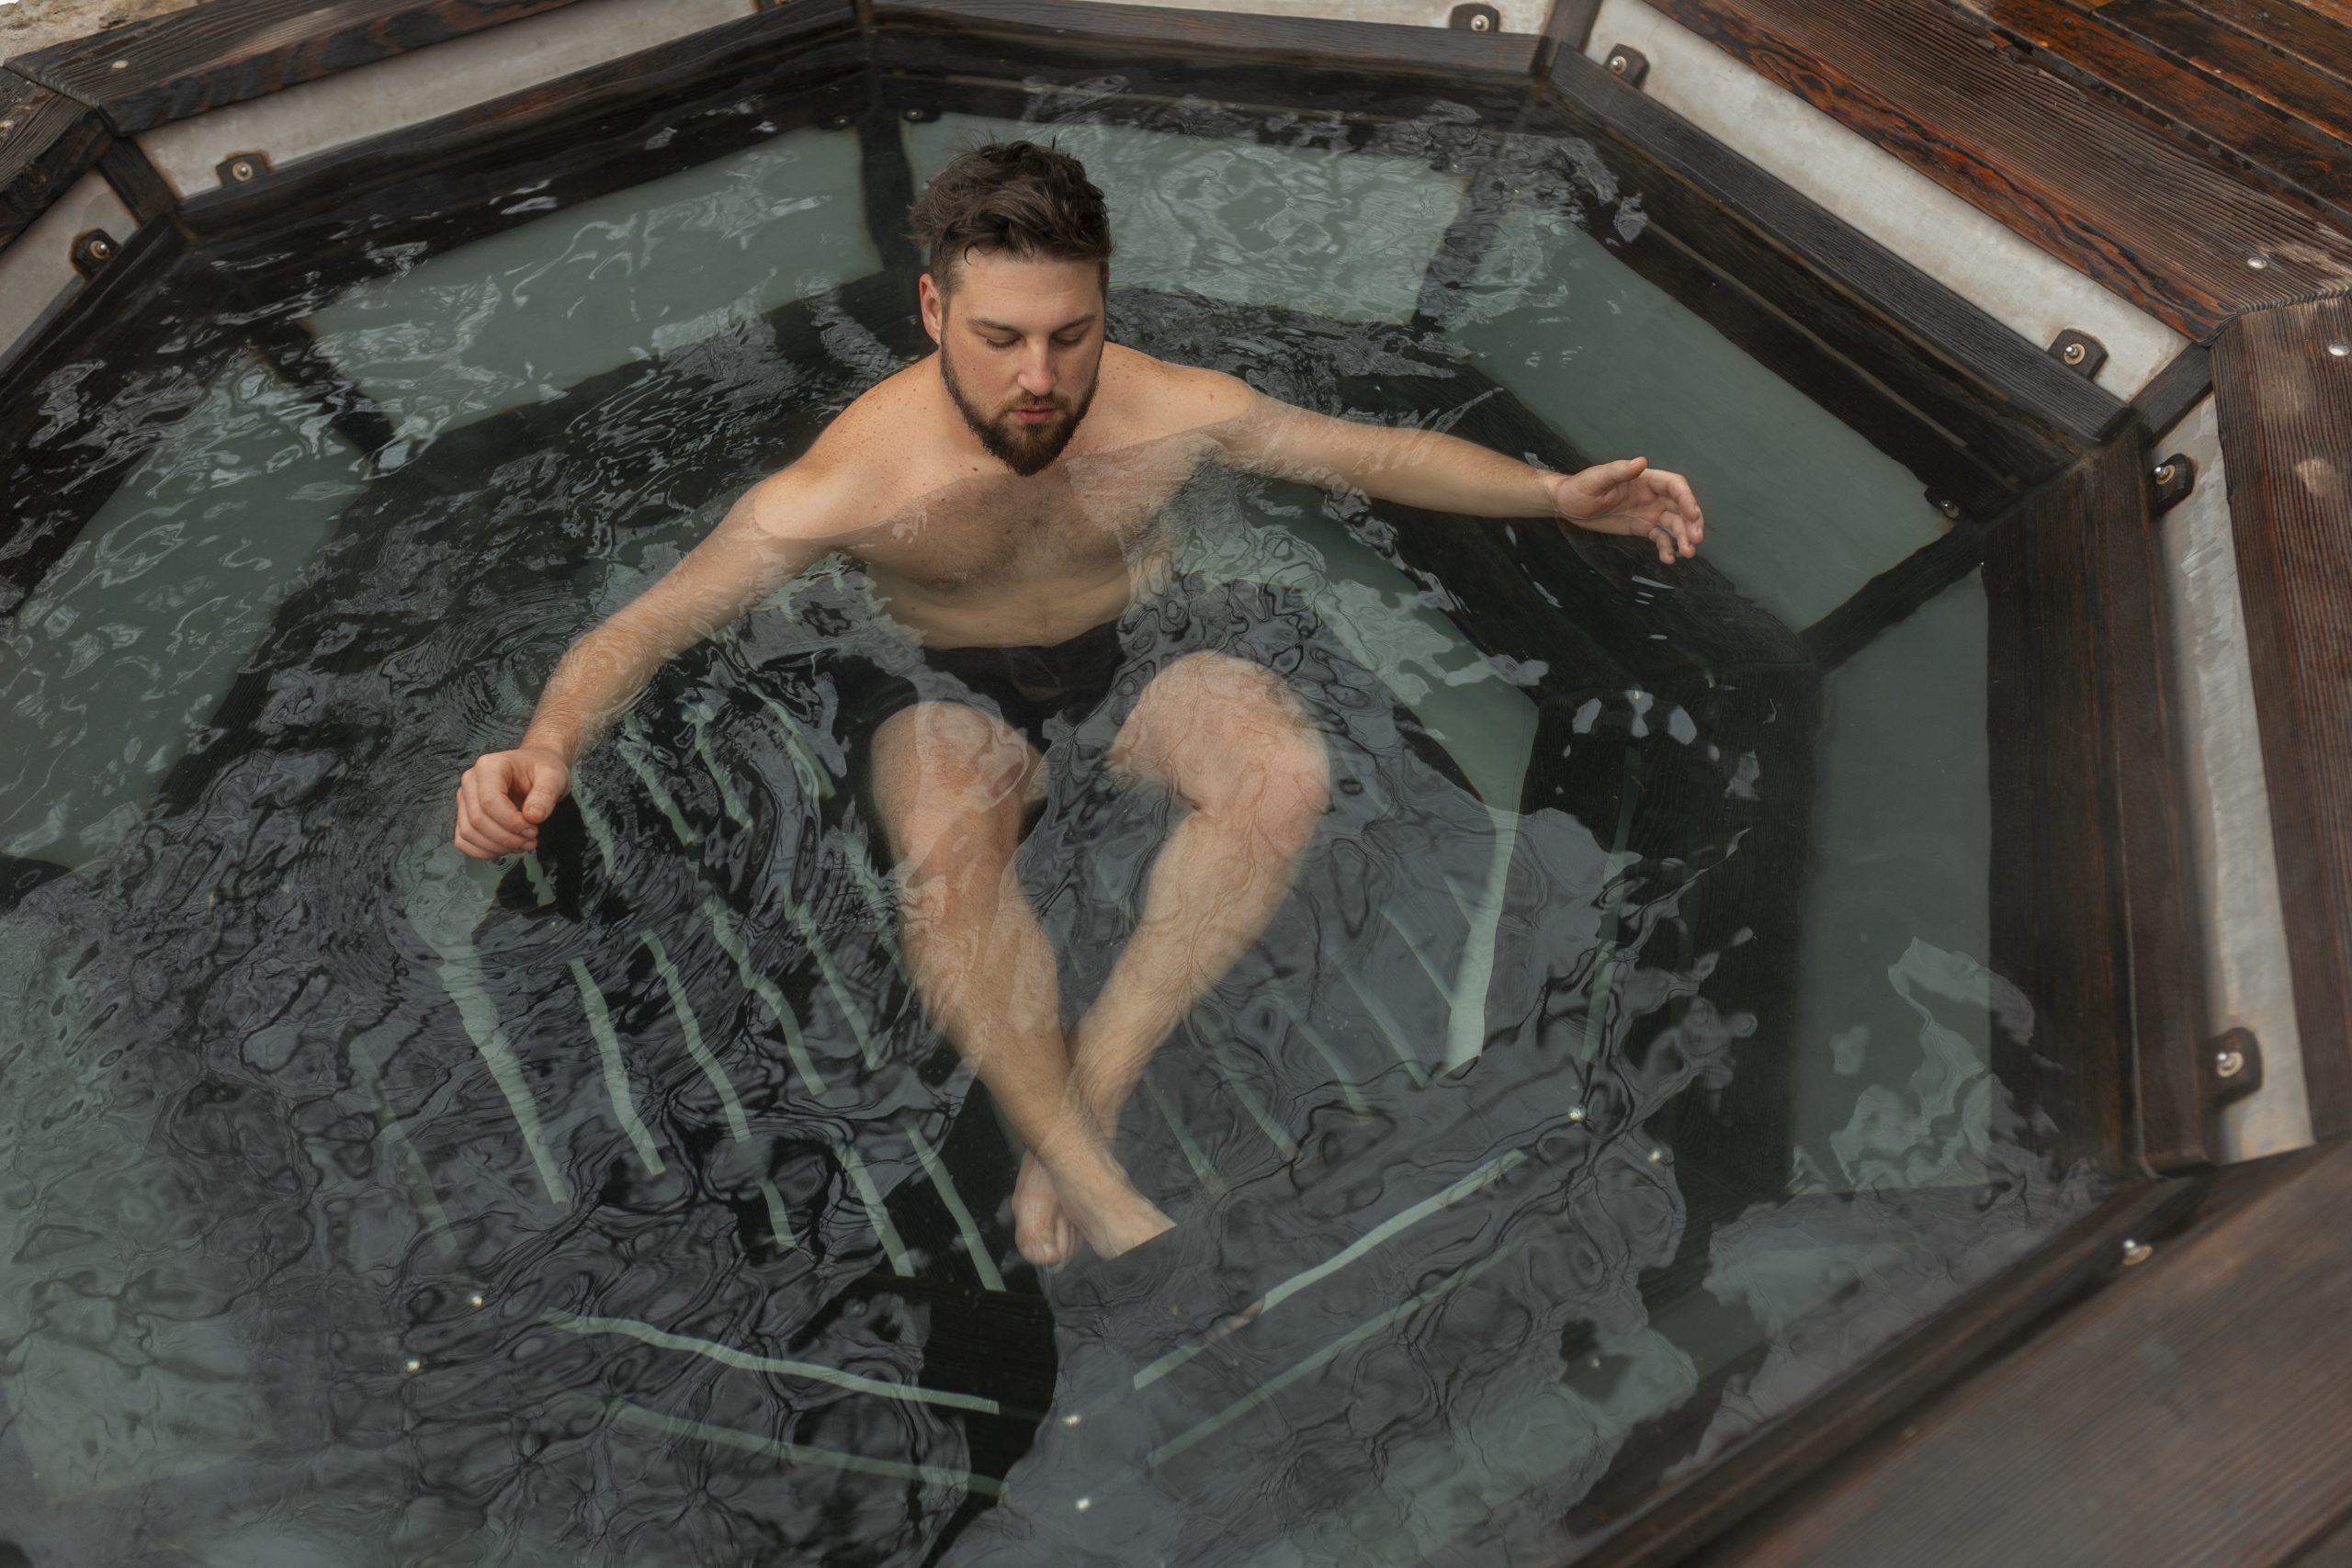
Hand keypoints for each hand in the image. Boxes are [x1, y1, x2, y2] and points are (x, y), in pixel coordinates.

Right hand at [452, 746, 569, 858]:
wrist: (536, 769)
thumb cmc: (541, 769)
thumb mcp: (553, 777)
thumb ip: (545, 795)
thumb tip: (532, 817)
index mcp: (489, 767)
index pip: (489, 802)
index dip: (511, 823)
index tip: (533, 829)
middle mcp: (471, 781)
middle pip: (477, 820)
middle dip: (507, 838)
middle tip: (531, 839)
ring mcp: (465, 799)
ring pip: (468, 833)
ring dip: (497, 847)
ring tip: (522, 843)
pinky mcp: (465, 815)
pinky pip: (464, 840)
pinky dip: (484, 851)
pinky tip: (506, 848)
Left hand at [1550, 457, 1703, 564]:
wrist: (1567, 505)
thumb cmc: (1580, 488)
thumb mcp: (1597, 478)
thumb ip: (1619, 471)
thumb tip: (1641, 462)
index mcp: (1645, 479)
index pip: (1674, 486)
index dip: (1687, 499)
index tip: (1692, 515)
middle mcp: (1652, 495)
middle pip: (1681, 507)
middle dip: (1691, 523)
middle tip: (1695, 540)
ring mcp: (1649, 512)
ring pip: (1674, 524)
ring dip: (1684, 538)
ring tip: (1687, 553)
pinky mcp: (1642, 527)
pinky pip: (1660, 537)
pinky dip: (1667, 548)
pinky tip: (1668, 558)